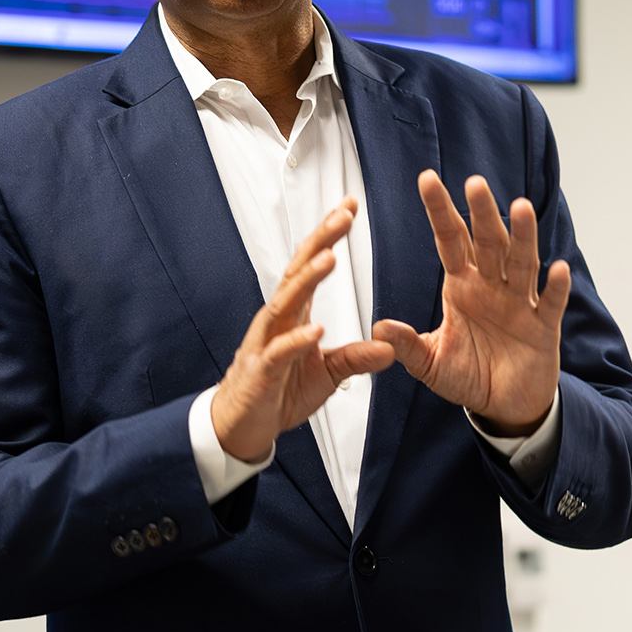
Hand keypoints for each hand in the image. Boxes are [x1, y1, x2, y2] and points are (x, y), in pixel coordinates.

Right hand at [210, 200, 394, 463]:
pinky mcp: (261, 371)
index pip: (311, 265)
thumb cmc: (277, 392)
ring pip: (285, 303)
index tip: (348, 207)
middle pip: (298, 271)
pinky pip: (279, 352)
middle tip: (343, 215)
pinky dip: (297, 340)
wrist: (241, 425)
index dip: (328, 236)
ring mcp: (266, 343)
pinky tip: (315, 330)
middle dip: (320, 241)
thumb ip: (355, 357)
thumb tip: (389, 347)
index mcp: (294, 315)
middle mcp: (278, 320)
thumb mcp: (327, 374)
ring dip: (307, 281)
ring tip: (330, 258)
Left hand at [372, 172, 568, 434]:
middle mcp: (491, 287)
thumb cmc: (468, 376)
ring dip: (523, 236)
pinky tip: (557, 269)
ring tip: (521, 208)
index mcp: (462, 287)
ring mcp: (519, 303)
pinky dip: (555, 288)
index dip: (439, 211)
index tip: (427, 179)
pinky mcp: (543, 327)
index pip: (449, 240)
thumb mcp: (430, 363)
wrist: (503, 405)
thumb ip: (407, 345)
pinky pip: (549, 304)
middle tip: (475, 183)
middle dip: (482, 213)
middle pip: (488, 243)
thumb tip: (378, 328)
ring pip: (522, 263)